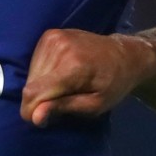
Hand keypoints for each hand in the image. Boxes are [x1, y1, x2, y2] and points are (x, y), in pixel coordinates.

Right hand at [20, 28, 155, 126]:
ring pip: (31, 74)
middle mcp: (60, 46)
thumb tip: (35, 116)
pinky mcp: (50, 34)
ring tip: (65, 87)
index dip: (31, 111)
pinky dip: (43, 74)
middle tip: (62, 102)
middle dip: (39, 100)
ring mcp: (53, 37)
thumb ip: (64, 108)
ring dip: (41, 87)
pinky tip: (60, 75)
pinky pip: (34, 62)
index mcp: (73, 65)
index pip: (34, 92)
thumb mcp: (95, 105)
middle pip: (31, 85)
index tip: (43, 120)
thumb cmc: (114, 84)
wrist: (124, 54)